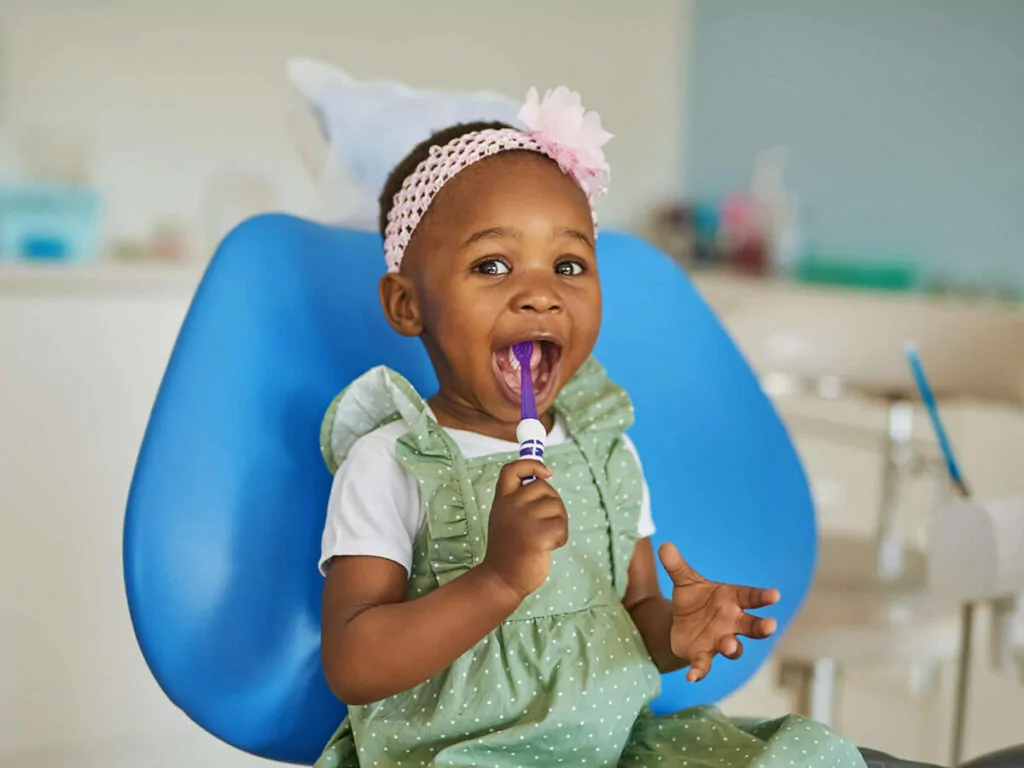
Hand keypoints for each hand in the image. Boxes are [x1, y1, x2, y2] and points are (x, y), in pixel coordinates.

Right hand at [480, 460, 567, 598]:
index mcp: (502, 500)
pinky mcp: (536, 536)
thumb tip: (544, 479)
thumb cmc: (509, 550)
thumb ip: (520, 500)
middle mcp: (511, 506)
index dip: (531, 464)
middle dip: (553, 503)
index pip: (512, 469)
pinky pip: (562, 527)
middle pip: (544, 487)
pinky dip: (561, 538)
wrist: (501, 579)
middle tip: (546, 523)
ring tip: (545, 538)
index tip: (546, 472)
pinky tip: (548, 547)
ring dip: (558, 523)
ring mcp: (523, 520)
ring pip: (557, 507)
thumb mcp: (506, 518)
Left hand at [658, 542, 779, 682]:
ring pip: (733, 647)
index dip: (763, 596)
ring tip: (729, 645)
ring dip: (733, 647)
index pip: (751, 597)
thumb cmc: (693, 598)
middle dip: (761, 627)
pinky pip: (704, 665)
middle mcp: (731, 622)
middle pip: (751, 625)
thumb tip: (665, 546)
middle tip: (770, 625)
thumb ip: (676, 566)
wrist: (680, 622)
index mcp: (731, 599)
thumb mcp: (684, 580)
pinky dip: (699, 671)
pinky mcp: (702, 655)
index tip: (775, 595)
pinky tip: (692, 677)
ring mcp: (719, 640)